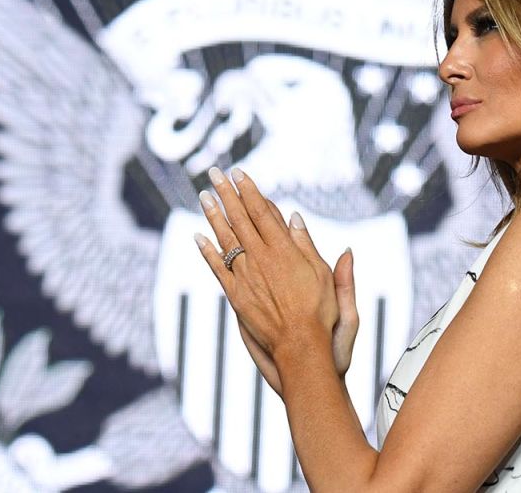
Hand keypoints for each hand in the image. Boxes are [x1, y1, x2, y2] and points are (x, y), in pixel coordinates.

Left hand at [194, 167, 345, 386]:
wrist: (301, 347)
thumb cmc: (320, 313)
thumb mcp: (322, 274)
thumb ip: (307, 244)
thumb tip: (294, 217)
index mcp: (284, 250)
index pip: (262, 212)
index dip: (249, 191)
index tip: (239, 174)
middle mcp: (261, 259)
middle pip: (240, 219)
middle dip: (226, 194)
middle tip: (214, 173)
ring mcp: (246, 277)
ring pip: (225, 239)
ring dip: (213, 215)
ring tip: (203, 196)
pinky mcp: (236, 296)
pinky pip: (217, 268)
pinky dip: (206, 251)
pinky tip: (198, 236)